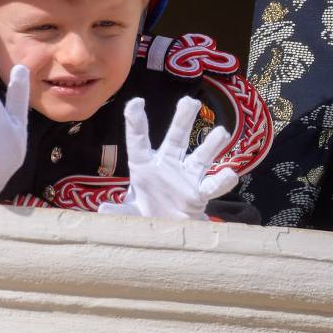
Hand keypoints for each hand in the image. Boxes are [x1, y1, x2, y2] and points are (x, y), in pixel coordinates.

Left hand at [98, 97, 238, 219]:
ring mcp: (185, 177)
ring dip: (211, 144)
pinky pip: (212, 185)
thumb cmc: (144, 214)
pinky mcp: (199, 194)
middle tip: (190, 101)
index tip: (136, 102)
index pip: (138, 141)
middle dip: (183, 120)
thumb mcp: (129, 213)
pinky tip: (230, 174)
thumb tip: (103, 210)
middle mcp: (166, 165)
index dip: (136, 122)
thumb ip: (119, 211)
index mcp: (143, 166)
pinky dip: (222, 181)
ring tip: (221, 132)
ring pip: (200, 156)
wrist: (166, 231)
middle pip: (176, 139)